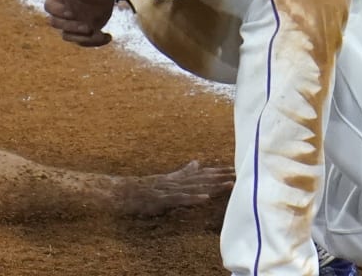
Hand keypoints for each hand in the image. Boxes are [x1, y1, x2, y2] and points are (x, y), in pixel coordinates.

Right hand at [43, 0, 117, 46]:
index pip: (49, 6)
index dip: (57, 11)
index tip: (70, 13)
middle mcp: (61, 14)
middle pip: (56, 23)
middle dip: (71, 26)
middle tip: (88, 27)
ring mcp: (69, 25)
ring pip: (67, 36)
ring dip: (81, 37)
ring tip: (99, 35)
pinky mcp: (79, 34)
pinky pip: (83, 42)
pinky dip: (95, 42)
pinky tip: (107, 36)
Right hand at [116, 160, 236, 215]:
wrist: (122, 191)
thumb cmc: (143, 188)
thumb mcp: (166, 179)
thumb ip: (183, 172)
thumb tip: (197, 163)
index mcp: (178, 178)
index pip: (202, 174)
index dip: (219, 172)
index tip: (235, 169)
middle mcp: (176, 181)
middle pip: (203, 179)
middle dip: (221, 176)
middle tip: (239, 173)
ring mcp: (170, 189)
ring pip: (196, 187)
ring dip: (213, 186)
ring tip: (229, 184)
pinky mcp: (162, 199)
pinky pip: (180, 199)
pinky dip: (193, 198)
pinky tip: (205, 198)